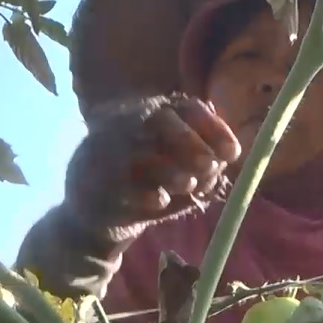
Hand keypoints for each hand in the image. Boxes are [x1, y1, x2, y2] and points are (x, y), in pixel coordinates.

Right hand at [65, 93, 241, 236]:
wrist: (92, 214)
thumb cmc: (144, 187)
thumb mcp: (177, 172)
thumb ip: (201, 164)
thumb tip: (223, 162)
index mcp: (153, 115)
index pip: (186, 109)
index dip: (212, 128)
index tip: (233, 153)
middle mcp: (127, 124)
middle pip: (158, 120)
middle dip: (189, 143)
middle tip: (210, 167)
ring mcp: (104, 150)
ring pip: (138, 150)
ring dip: (169, 169)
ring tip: (188, 185)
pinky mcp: (89, 180)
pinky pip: (119, 183)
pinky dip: (145, 193)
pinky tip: (160, 202)